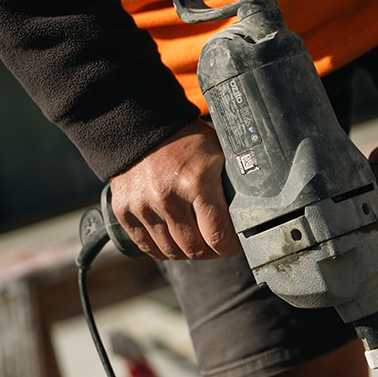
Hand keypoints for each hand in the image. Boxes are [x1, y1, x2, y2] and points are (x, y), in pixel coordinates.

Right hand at [109, 119, 240, 259]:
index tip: (233, 246)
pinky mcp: (124, 210)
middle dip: (210, 252)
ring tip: (195, 241)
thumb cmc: (186, 139)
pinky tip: (172, 241)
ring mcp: (143, 205)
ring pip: (170, 252)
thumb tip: (253, 209)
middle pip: (193, 249)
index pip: (217, 236)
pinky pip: (146, 246)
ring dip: (186, 252)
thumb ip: (231, 183)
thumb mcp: (218, 153)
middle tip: (215, 245)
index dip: (229, 248)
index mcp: (196, 181)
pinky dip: (161, 249)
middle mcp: (167, 196)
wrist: (143, 124)